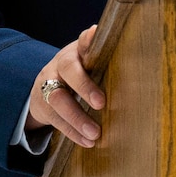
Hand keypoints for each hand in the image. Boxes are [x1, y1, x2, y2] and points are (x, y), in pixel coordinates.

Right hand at [28, 25, 103, 147]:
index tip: (94, 34)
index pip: (82, 42)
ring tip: (95, 134)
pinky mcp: (42, 105)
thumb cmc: (81, 74)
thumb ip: (105, 60)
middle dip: (84, 86)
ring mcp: (47, 84)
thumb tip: (133, 55)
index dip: (88, 39)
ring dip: (77, 118)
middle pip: (68, 70)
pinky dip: (72, 132)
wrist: (46, 86)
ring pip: (58, 99)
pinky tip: (87, 142)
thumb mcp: (90, 64)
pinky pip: (55, 119)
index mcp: (77, 51)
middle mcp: (60, 64)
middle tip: (101, 103)